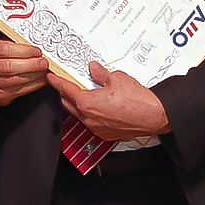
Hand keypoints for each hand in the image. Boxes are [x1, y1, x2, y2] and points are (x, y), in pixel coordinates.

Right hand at [0, 39, 49, 104]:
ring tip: (43, 70)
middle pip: (8, 67)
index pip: (3, 50)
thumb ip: (15, 44)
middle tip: (43, 62)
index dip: (23, 51)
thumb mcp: (1, 45)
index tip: (36, 51)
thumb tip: (34, 46)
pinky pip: (18, 91)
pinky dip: (32, 85)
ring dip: (33, 75)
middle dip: (30, 65)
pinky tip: (40, 80)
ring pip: (14, 80)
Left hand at [47, 62, 170, 141]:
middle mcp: (88, 118)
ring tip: (83, 94)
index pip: (65, 90)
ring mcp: (96, 128)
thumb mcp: (117, 78)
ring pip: (79, 115)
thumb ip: (101, 74)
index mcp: (86, 103)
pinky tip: (97, 107)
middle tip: (65, 84)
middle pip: (68, 104)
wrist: (153, 117)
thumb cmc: (137, 101)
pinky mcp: (105, 134)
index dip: (56, 82)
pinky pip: (91, 123)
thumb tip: (94, 69)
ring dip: (77, 105)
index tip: (51, 78)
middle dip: (64, 94)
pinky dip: (89, 114)